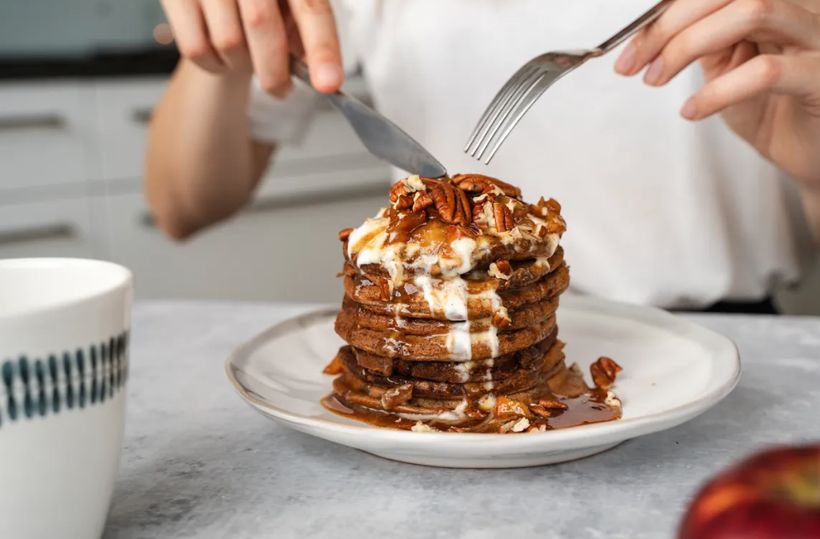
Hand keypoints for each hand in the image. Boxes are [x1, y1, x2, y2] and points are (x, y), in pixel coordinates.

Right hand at [160, 0, 342, 96]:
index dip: (322, 48)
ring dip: (241, 66)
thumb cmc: (263, 1)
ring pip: (228, 42)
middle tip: (282, 90)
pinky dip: (213, 65)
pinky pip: (196, 49)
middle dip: (275, 72)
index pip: (311, 9)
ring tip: (246, 55)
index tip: (329, 83)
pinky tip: (221, 53)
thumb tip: (321, 74)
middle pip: (262, 25)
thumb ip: (307, 33)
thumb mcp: (291, 6)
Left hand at [615, 0, 819, 184]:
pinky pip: (766, 72)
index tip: (630, 44)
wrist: (809, 155)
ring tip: (656, 78)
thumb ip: (700, 37)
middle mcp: (805, 8)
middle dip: (668, 25)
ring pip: (753, 12)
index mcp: (777, 2)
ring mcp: (819, 39)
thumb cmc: (770, 109)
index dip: (667, 10)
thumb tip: (650, 25)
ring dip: (688, 45)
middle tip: (633, 63)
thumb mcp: (725, 65)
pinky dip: (717, 90)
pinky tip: (691, 111)